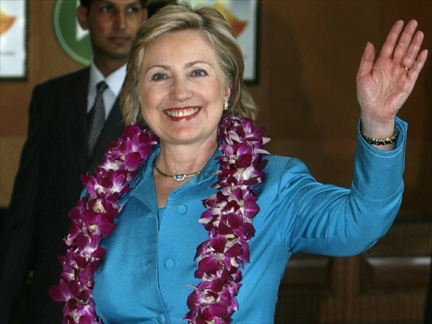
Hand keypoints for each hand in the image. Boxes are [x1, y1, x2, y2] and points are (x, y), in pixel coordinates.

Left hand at [356, 20, 427, 138]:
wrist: (374, 111)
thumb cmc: (366, 96)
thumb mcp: (362, 76)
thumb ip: (366, 60)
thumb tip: (370, 43)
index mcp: (380, 64)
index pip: (389, 45)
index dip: (394, 34)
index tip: (399, 23)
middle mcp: (392, 67)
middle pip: (401, 47)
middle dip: (407, 35)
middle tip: (413, 22)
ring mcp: (401, 74)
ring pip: (409, 56)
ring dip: (415, 45)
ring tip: (419, 33)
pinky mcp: (408, 83)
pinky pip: (415, 70)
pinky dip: (419, 61)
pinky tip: (423, 51)